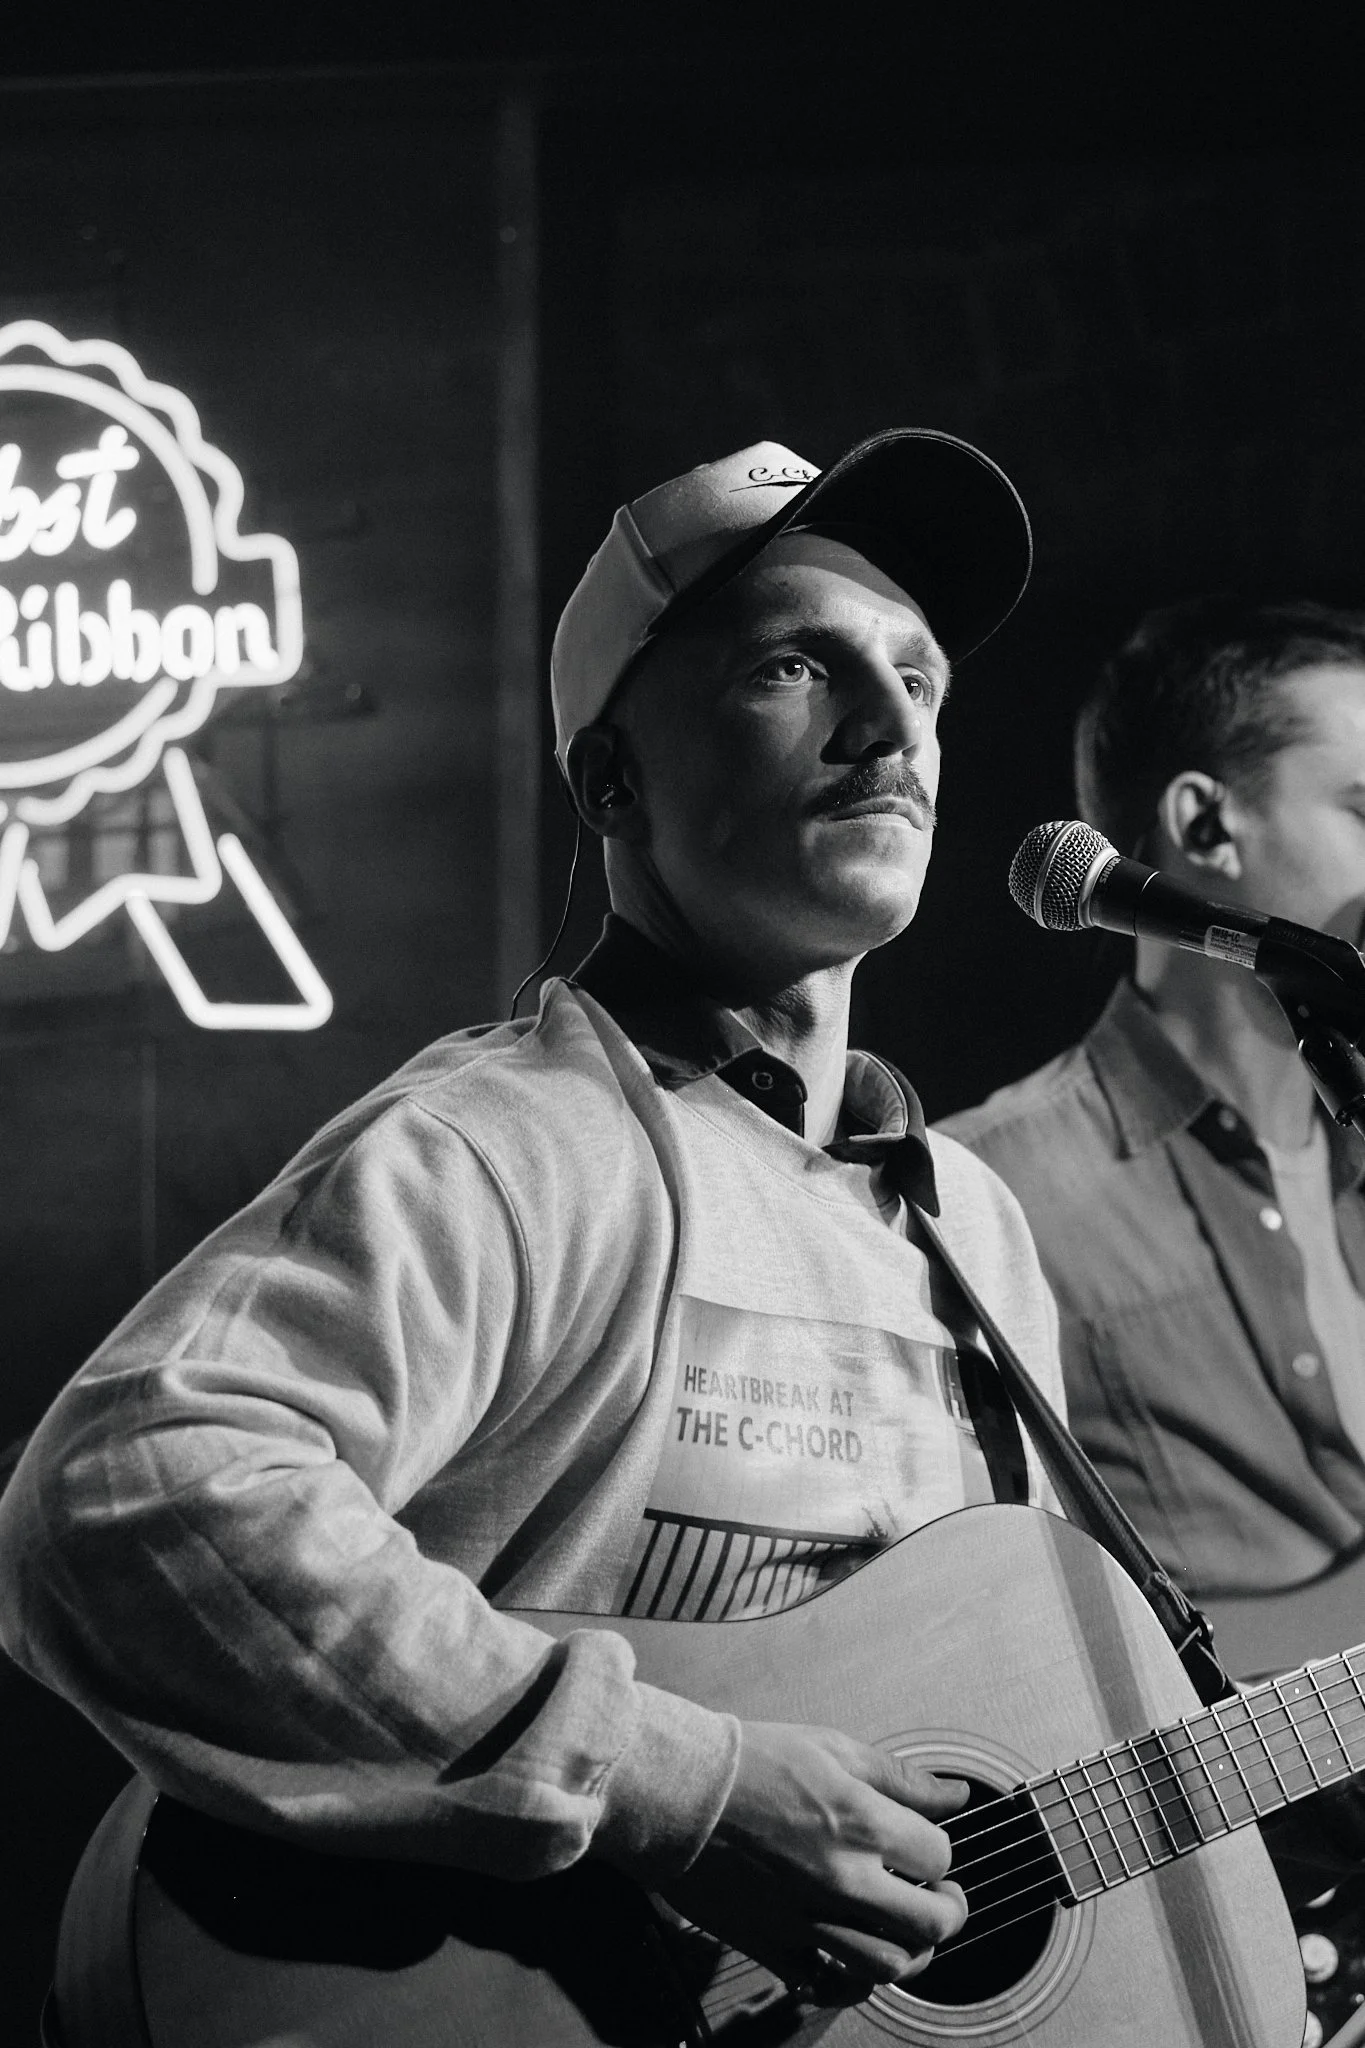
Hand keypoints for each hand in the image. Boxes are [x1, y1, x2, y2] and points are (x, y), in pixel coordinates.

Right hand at [659, 1720, 967, 2004]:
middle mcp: (842, 1878)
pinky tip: (856, 1960)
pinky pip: (827, 1985)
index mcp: (861, 1822)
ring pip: (889, 1966)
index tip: (923, 1844)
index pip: (938, 1856)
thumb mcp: (833, 1747)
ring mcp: (808, 1918)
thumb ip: (901, 1777)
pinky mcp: (773, 1944)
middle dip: (947, 1911)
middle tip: (941, 1898)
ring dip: (911, 1952)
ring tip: (906, 1930)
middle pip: (930, 1923)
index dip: (937, 1850)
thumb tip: (955, 1795)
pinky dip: (851, 1982)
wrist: (677, 1791)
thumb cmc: (749, 1763)